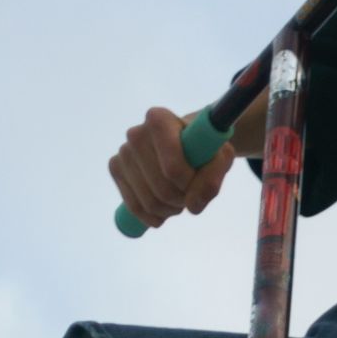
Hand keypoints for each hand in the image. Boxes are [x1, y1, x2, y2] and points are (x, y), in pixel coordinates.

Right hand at [109, 107, 235, 230]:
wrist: (188, 143)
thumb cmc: (204, 147)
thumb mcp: (220, 158)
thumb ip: (213, 179)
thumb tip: (193, 206)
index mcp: (159, 120)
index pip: (172, 169)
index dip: (190, 183)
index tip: (198, 177)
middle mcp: (135, 133)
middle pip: (162, 189)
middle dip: (181, 199)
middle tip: (190, 192)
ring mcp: (123, 152)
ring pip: (149, 202)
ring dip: (170, 210)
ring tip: (179, 197)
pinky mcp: (116, 169)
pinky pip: (133, 207)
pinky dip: (153, 217)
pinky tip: (164, 210)